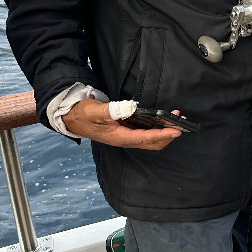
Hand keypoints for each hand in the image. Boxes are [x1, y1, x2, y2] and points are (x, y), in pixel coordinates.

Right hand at [62, 98, 182, 149]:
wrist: (71, 117)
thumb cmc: (82, 114)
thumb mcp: (95, 111)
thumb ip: (112, 110)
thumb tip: (130, 108)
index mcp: (119, 137)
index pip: (146, 138)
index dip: (163, 134)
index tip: (177, 130)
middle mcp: (125, 139)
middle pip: (152, 143)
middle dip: (168, 134)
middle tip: (181, 122)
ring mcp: (125, 136)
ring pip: (150, 138)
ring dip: (165, 130)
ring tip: (176, 118)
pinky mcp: (125, 130)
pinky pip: (146, 132)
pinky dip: (157, 127)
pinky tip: (163, 118)